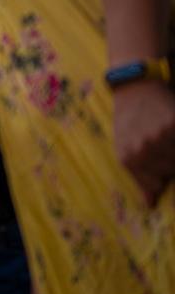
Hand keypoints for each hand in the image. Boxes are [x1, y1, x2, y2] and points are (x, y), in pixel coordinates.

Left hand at [114, 79, 174, 205]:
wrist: (134, 88)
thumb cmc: (128, 121)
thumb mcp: (124, 148)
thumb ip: (139, 177)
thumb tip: (150, 204)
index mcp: (128, 159)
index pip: (156, 186)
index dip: (160, 178)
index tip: (159, 166)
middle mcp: (143, 150)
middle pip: (170, 173)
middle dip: (169, 164)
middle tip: (161, 144)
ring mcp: (159, 137)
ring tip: (167, 137)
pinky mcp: (174, 124)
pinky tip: (171, 130)